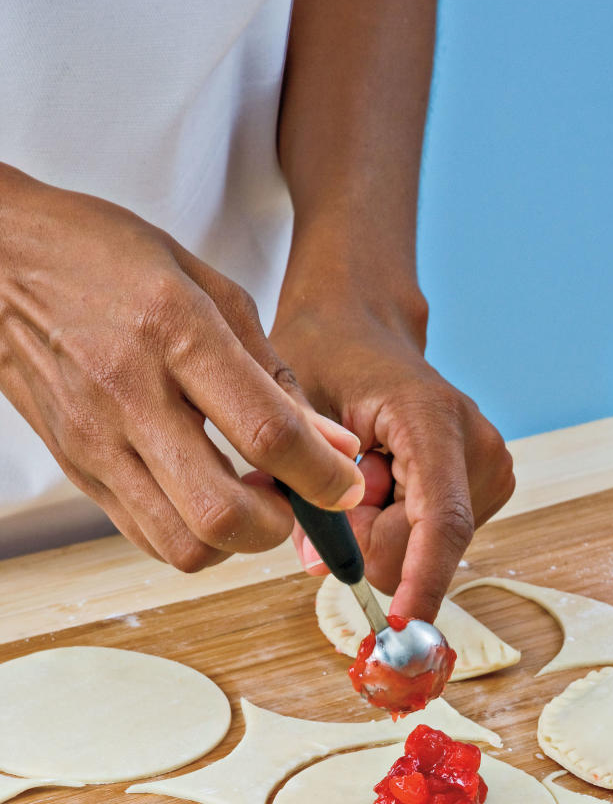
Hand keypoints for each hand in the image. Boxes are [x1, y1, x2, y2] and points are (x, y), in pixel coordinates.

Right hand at [0, 166, 364, 569]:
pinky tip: (204, 495)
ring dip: (236, 541)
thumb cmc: (107, 258)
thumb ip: (275, 371)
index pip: (266, 432)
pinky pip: (148, 538)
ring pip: (184, 545)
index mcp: (173, 330)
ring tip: (249, 499)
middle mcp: (130, 394)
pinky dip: (193, 536)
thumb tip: (334, 446)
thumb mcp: (206, 284)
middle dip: (280, 524)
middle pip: (223, 513)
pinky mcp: (77, 470)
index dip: (322, 475)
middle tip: (291, 497)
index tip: (345, 483)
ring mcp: (96, 441)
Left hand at [270, 300, 514, 619]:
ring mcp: (490, 469)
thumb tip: (322, 566)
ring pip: (420, 550)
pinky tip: (384, 479)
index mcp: (433, 418)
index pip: (439, 521)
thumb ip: (301, 487)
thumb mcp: (293, 410)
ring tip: (365, 470)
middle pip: (420, 546)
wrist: (362, 330)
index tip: (399, 624)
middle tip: (336, 486)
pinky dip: (393, 526)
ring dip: (377, 529)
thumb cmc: (325, 359)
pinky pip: (426, 542)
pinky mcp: (487, 489)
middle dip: (367, 539)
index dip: (420, 580)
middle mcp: (478, 446)